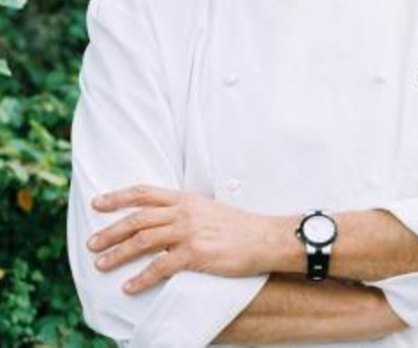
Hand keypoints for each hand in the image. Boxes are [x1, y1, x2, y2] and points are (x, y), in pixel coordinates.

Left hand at [88, 186, 268, 292]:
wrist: (263, 238)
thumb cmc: (236, 226)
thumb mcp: (207, 209)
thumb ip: (183, 211)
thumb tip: (160, 219)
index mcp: (184, 198)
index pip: (144, 193)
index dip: (118, 197)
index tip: (98, 203)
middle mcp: (183, 212)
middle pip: (138, 217)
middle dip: (111, 230)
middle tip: (91, 243)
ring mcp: (189, 232)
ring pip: (144, 240)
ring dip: (119, 253)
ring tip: (101, 264)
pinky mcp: (196, 254)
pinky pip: (161, 266)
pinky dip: (141, 278)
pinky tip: (129, 286)